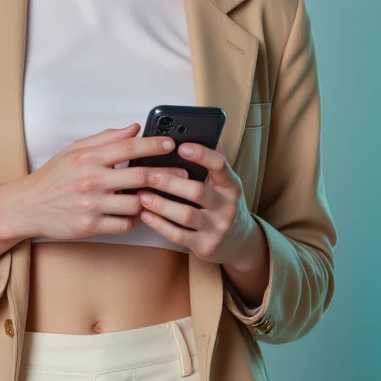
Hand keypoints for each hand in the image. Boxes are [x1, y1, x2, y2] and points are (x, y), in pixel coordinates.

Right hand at [2, 123, 188, 242]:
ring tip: (163, 195)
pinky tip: (140, 213)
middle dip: (166, 174)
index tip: (171, 144)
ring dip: (152, 200)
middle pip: (140, 176)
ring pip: (136, 204)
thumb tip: (135, 128)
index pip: (129, 147)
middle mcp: (91, 180)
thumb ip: (106, 138)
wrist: (28, 206)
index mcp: (88, 157)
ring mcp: (91, 205)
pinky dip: (136, 219)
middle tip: (183, 173)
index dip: (154, 145)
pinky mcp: (90, 226)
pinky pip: (125, 224)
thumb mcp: (75, 149)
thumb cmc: (53, 177)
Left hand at [137, 139, 259, 266]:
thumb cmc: (222, 204)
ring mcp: (218, 227)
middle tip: (148, 175)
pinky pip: (179, 235)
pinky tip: (145, 215)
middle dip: (170, 182)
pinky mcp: (206, 245)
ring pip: (186, 215)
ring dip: (161, 204)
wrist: (239, 241)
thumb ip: (211, 163)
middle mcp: (228, 205)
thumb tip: (195, 134)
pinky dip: (160, 225)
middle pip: (197, 191)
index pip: (219, 165)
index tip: (180, 146)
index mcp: (231, 184)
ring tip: (141, 195)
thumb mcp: (224, 183)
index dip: (201, 155)